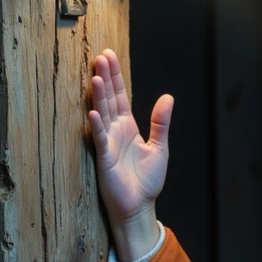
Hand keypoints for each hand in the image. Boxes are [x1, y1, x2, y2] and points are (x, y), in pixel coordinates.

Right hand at [87, 49, 172, 259]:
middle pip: (109, 99)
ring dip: (98, 96)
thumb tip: (168, 98)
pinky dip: (97, 126)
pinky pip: (100, 139)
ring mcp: (108, 143)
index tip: (109, 56)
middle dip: (105, 78)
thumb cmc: (146, 180)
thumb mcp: (159, 147)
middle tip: (101, 56)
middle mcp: (115, 131)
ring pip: (102, 114)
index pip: (120, 97)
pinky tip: (93, 112)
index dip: (115, 77)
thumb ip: (161, 123)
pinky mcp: (104, 159)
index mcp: (128, 127)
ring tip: (95, 76)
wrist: (139, 206)